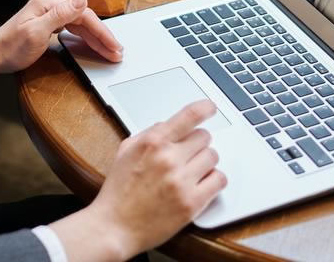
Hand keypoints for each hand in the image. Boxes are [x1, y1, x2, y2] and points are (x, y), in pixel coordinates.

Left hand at [0, 0, 122, 74]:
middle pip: (85, 20)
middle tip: (118, 52)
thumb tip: (82, 0)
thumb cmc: (11, 47)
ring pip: (81, 26)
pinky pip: (74, 29)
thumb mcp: (36, 32)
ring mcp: (51, 14)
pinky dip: (86, 38)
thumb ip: (61, 16)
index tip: (113, 46)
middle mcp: (51, 5)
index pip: (83, 15)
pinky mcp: (49, 23)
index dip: (101, 32)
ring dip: (97, 39)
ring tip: (111, 51)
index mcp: (49, 3)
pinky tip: (94, 44)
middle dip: (103, 37)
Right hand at [49, 100, 226, 259]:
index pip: (188, 116)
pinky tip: (201, 184)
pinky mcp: (192, 203)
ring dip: (204, 162)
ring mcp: (182, 181)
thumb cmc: (118, 192)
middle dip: (197, 144)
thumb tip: (169, 124)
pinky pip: (219, 180)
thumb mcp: (125, 152)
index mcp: (152, 143)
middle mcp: (169, 159)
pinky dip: (213, 180)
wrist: (114, 227)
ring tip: (191, 172)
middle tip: (187, 156)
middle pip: (204, 137)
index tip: (211, 107)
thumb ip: (149, 134)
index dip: (204, 108)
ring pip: (213, 157)